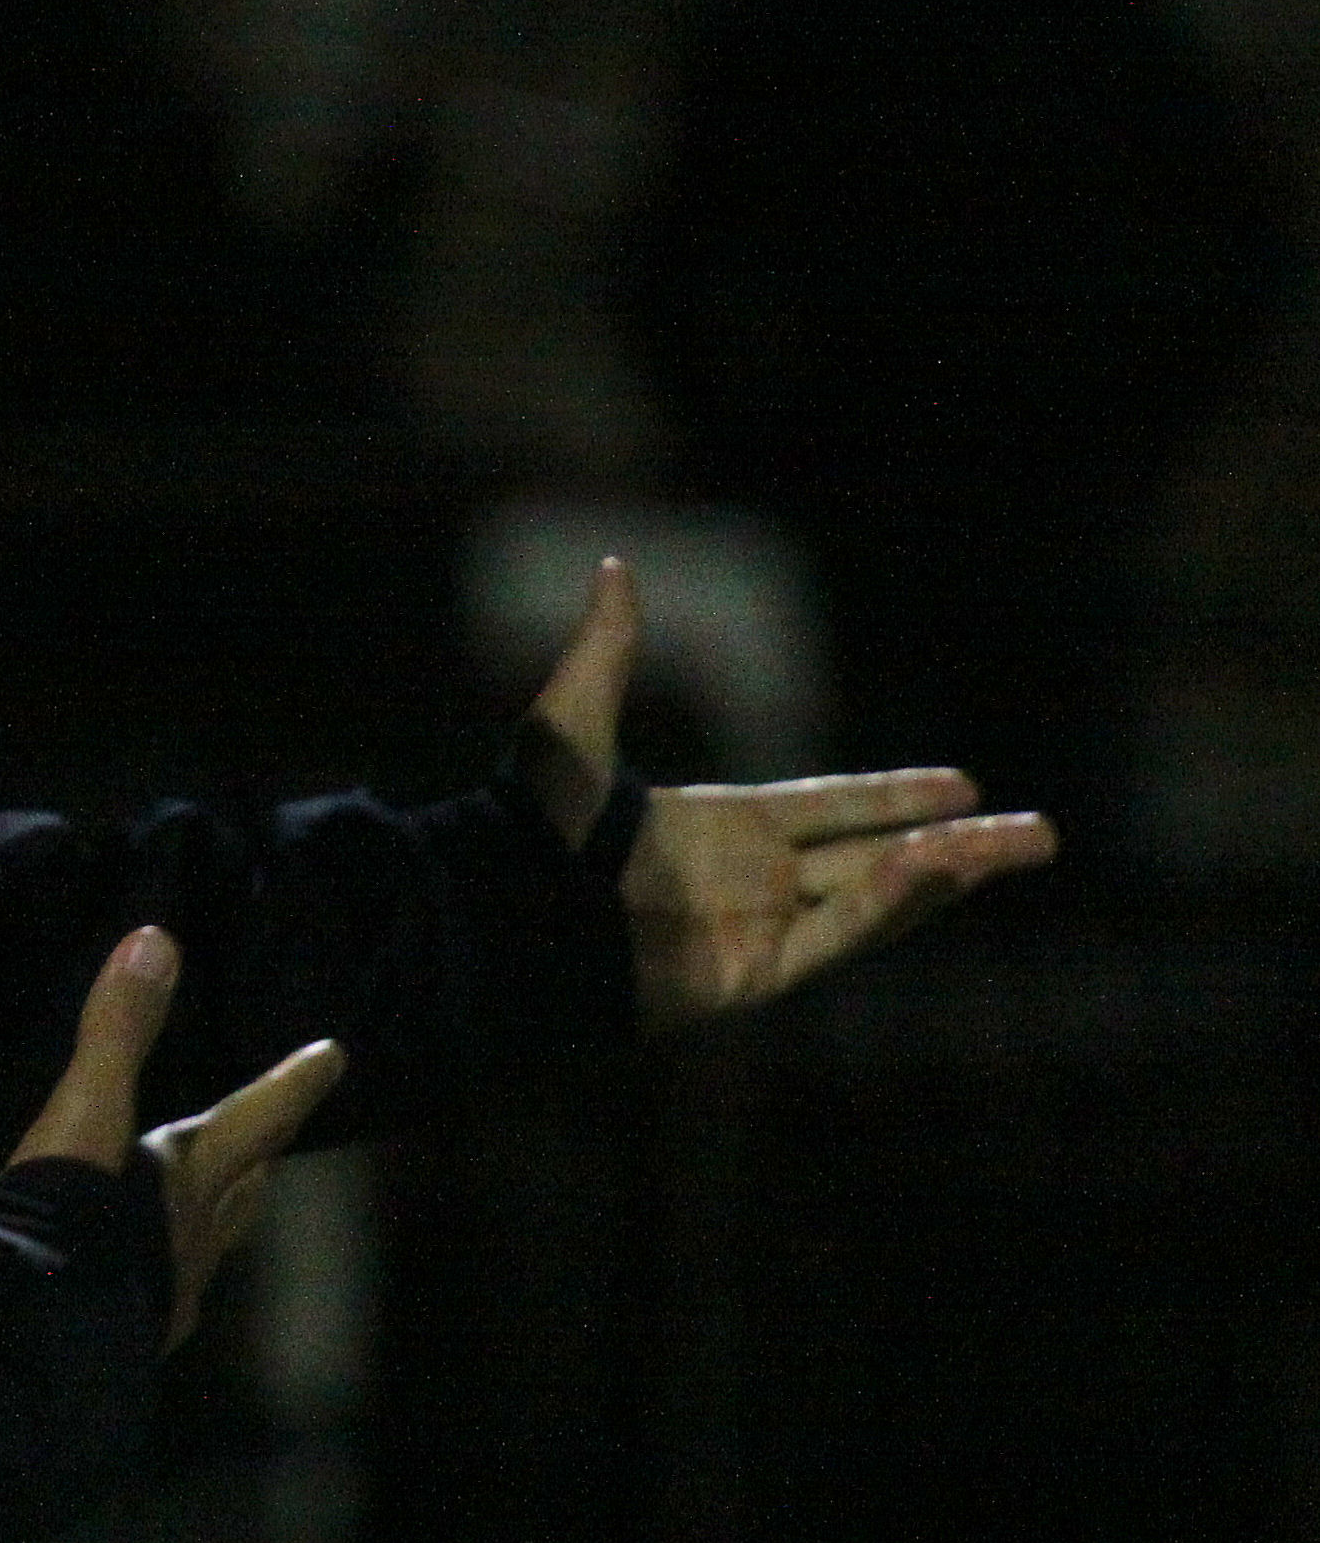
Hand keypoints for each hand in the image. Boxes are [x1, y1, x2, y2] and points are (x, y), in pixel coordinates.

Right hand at [12, 925, 346, 1348]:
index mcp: (188, 1174)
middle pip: (246, 1185)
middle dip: (265, 1153)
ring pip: (212, 1242)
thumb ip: (118, 1031)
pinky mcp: (132, 1329)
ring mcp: (167, 1287)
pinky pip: (166, 1289)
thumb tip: (157, 939)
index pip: (255, 1117)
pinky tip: (149, 1276)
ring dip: (224, 1214)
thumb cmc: (70, 1211)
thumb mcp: (88, 1110)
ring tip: (227, 1200)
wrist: (38, 1325)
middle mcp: (191, 1232)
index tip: (335, 1055)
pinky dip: (168, 1269)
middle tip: (283, 1134)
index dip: (292, 1084)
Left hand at [517, 557, 1060, 1027]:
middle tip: (1038, 832)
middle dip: (960, 845)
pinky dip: (888, 904)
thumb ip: (605, 652)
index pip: (828, 809)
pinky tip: (941, 865)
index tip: (960, 783)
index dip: (891, 797)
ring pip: (875, 899)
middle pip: (875, 858)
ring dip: (949, 874)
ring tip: (1022, 845)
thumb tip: (614, 567)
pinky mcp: (750, 975)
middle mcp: (746, 880)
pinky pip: (836, 936)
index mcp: (716, 827)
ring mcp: (753, 928)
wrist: (505, 911)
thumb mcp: (569, 727)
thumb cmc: (525, 827)